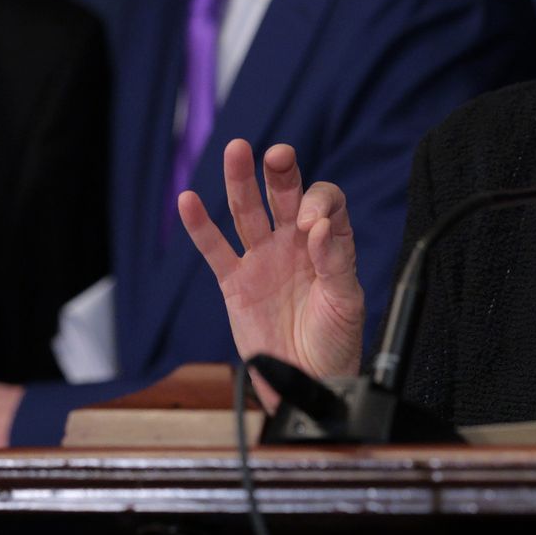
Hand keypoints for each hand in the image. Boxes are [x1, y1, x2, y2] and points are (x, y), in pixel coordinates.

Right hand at [180, 140, 365, 405]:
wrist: (310, 383)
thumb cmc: (336, 345)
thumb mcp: (347, 303)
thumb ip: (335, 263)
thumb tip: (317, 228)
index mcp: (328, 243)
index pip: (324, 202)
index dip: (317, 203)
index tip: (310, 224)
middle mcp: (294, 244)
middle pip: (284, 195)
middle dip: (280, 172)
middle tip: (277, 154)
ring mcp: (263, 259)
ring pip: (247, 212)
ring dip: (240, 182)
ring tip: (236, 151)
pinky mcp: (236, 282)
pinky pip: (215, 249)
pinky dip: (200, 226)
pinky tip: (188, 201)